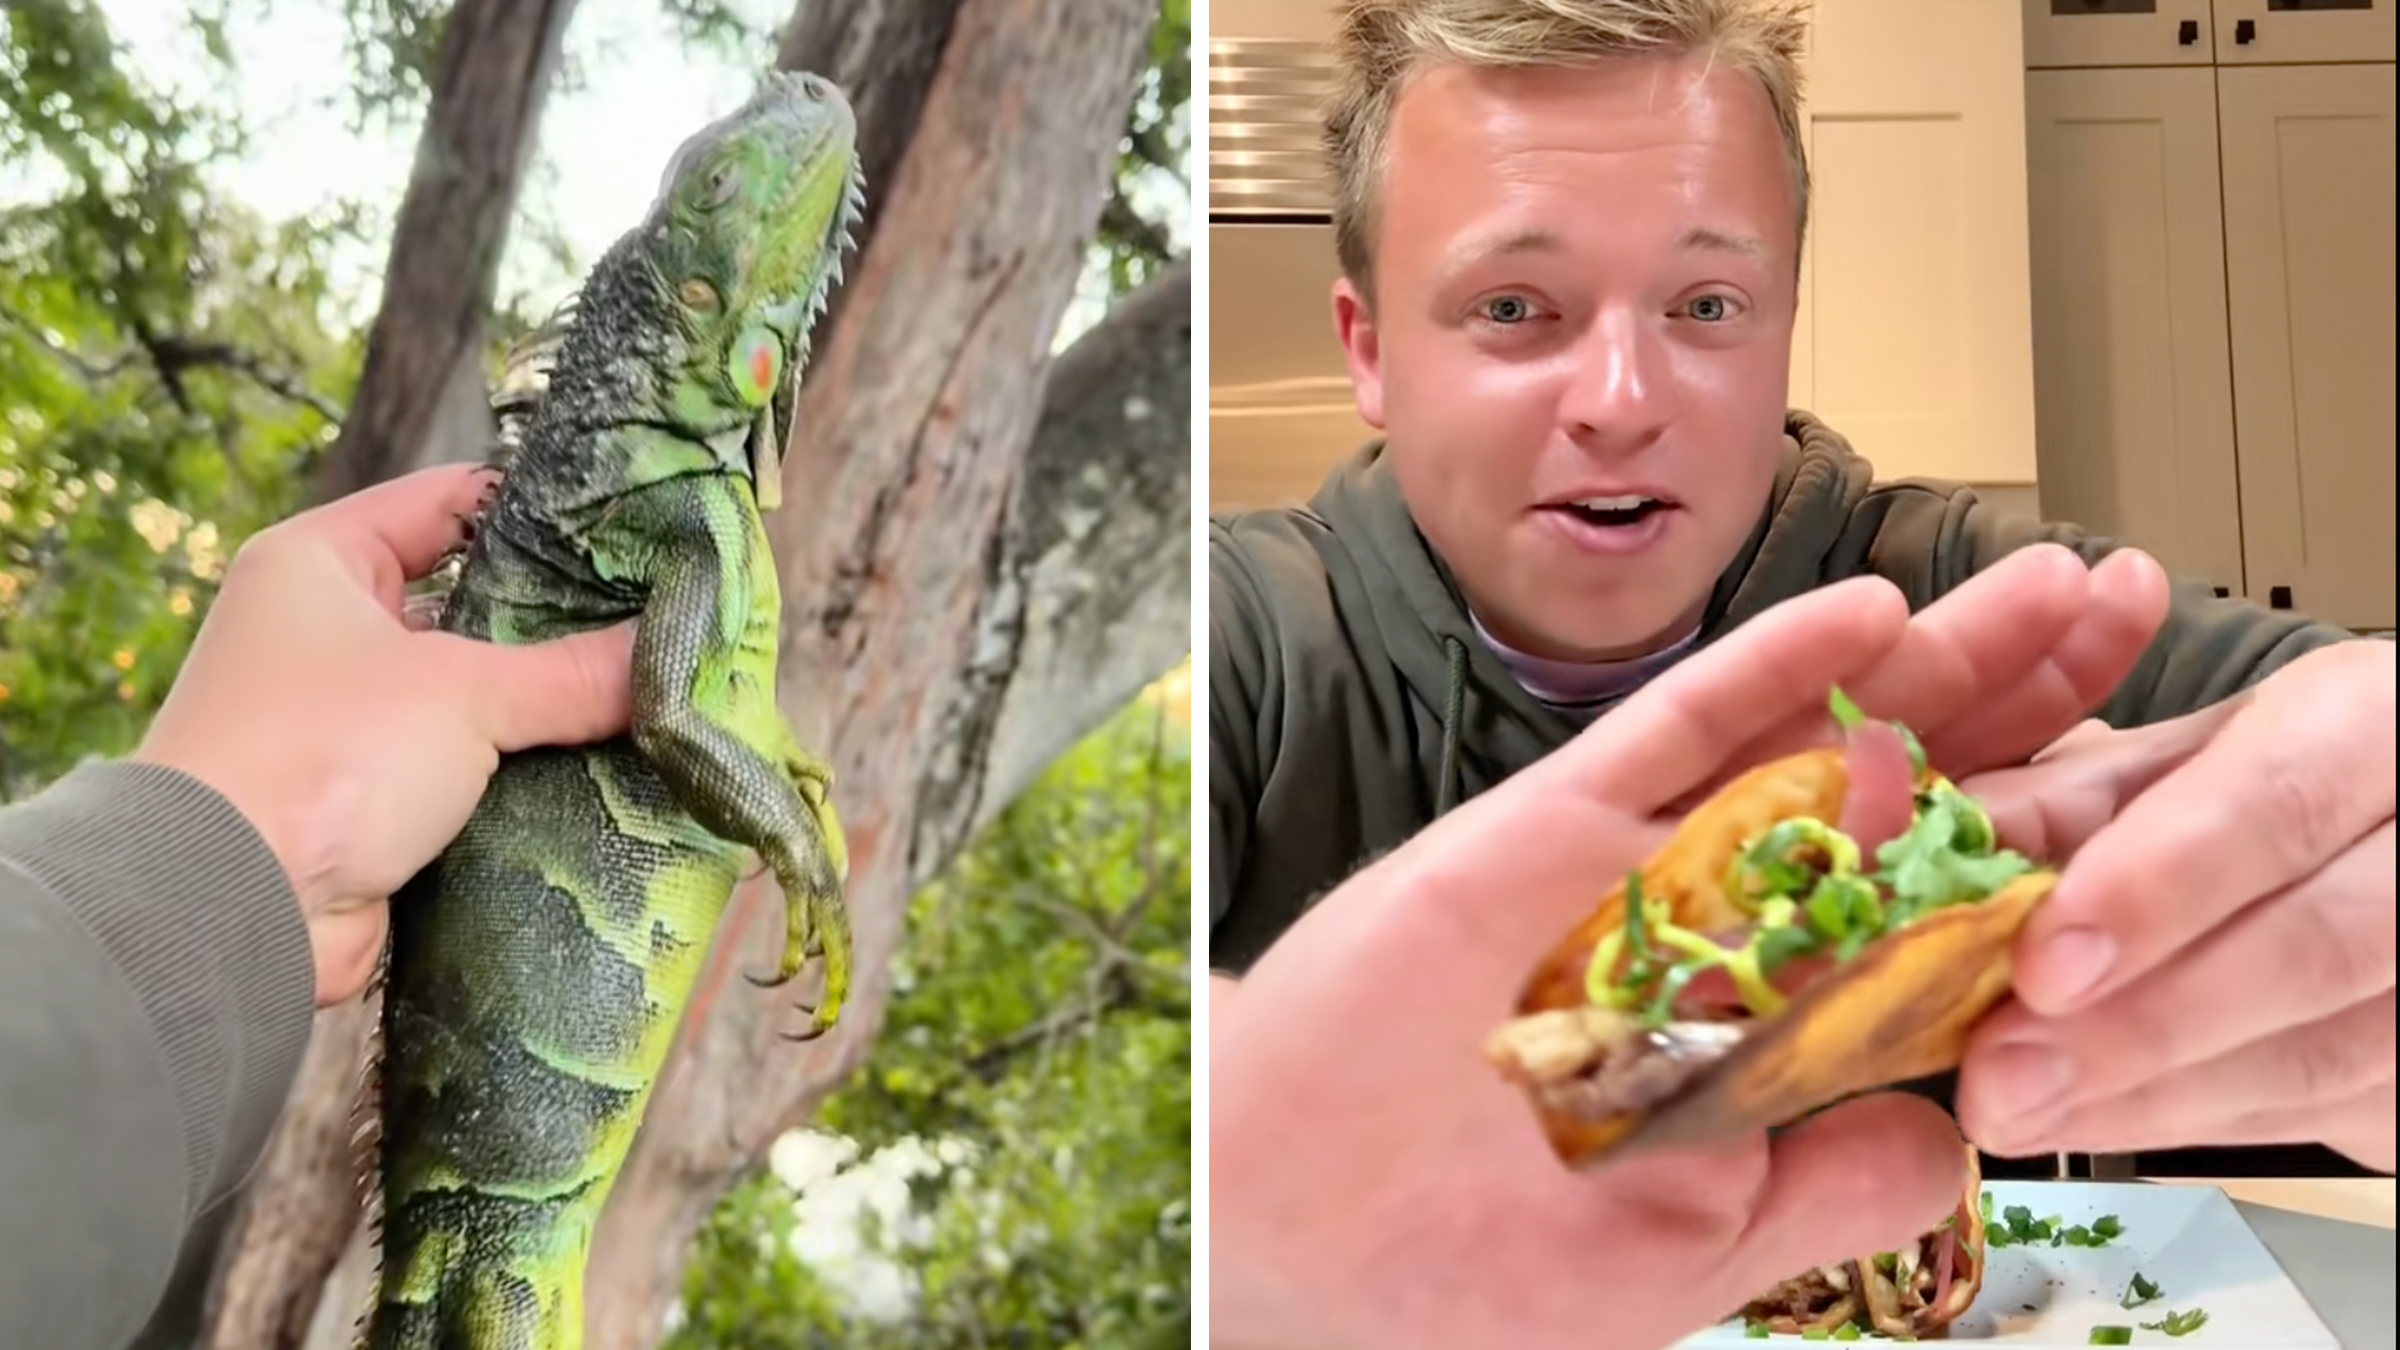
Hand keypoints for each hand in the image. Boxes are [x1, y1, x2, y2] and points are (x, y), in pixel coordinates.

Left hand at [133, 465, 636, 1006]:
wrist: (227, 909)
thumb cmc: (323, 756)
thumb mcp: (463, 693)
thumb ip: (575, 674)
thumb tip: (674, 656)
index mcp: (323, 562)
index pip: (452, 502)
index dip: (545, 509)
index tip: (638, 524)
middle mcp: (331, 631)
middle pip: (478, 605)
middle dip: (565, 622)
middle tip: (667, 619)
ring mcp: (354, 720)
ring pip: (482, 696)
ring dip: (552, 709)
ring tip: (658, 695)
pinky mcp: (377, 800)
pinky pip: (474, 772)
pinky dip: (529, 776)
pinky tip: (615, 773)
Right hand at [1213, 574, 2099, 1349]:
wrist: (1276, 1222)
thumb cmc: (1450, 1272)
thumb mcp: (1678, 1258)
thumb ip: (1818, 1189)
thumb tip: (1963, 1143)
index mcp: (1749, 1039)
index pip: (1927, 924)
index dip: (2041, 850)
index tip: (2146, 795)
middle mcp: (1710, 937)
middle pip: (1897, 804)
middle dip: (2015, 712)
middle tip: (2121, 612)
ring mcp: (1634, 873)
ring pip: (1808, 746)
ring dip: (1932, 668)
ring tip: (2050, 589)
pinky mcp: (1546, 829)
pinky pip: (1672, 734)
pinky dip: (1768, 672)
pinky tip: (1868, 615)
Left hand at [1954, 639, 2395, 1173]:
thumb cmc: (2291, 778)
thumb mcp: (2195, 752)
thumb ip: (2079, 796)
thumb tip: (1947, 838)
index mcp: (2374, 721)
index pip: (2277, 803)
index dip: (2157, 889)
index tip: (2041, 964)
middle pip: (2316, 945)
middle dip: (2140, 1023)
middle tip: (1999, 1076)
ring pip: (2329, 1051)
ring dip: (2154, 1094)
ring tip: (2018, 1109)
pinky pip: (2329, 1111)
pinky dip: (2196, 1121)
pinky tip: (2093, 1119)